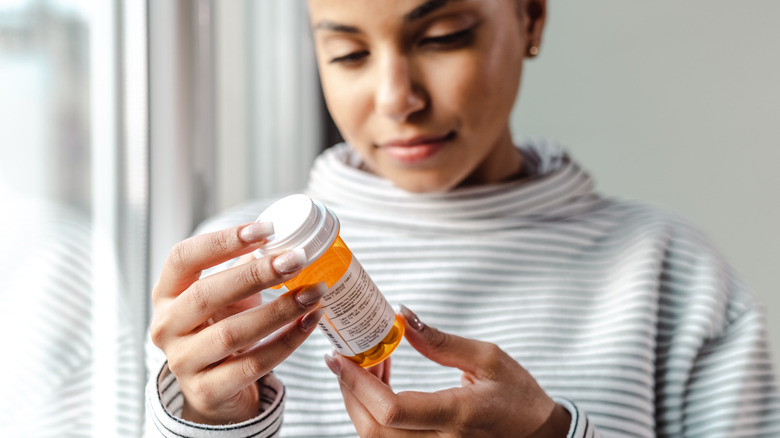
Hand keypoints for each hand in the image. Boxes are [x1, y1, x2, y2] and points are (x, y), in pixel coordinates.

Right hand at [150, 222, 325, 424]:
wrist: (213, 390)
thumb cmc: (220, 329)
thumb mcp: (225, 296)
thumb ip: (244, 267)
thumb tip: (285, 236)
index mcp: (166, 294)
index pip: (183, 258)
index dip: (222, 241)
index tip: (266, 230)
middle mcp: (166, 327)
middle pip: (206, 294)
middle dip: (256, 274)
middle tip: (297, 259)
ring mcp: (183, 362)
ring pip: (231, 333)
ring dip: (280, 310)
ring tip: (314, 292)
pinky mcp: (207, 391)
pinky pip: (253, 364)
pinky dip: (287, 341)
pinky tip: (310, 322)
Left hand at [324, 305, 570, 436]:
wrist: (541, 436)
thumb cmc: (519, 397)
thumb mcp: (488, 358)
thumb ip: (440, 342)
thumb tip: (401, 316)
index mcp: (457, 415)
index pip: (392, 409)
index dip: (357, 384)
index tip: (338, 356)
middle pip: (372, 428)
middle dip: (349, 391)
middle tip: (347, 356)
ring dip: (360, 401)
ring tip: (369, 364)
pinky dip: (375, 413)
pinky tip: (382, 385)